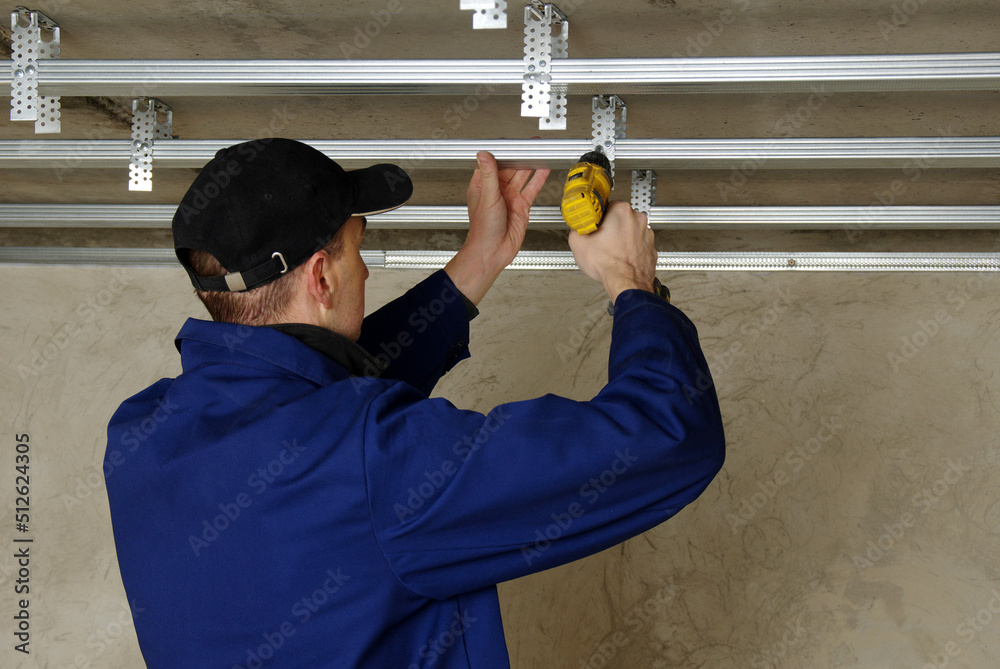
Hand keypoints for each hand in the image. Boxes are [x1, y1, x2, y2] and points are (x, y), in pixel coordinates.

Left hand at [444, 151, 549, 304]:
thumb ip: (488, 175)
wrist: (492, 252)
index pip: (493, 162)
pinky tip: (544, 168)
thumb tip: (483, 154)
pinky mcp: (522, 206)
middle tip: (530, 144)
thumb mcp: (486, 197)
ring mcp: (510, 198)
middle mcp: (497, 190)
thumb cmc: (483, 230)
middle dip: (520, 156)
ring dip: (530, 165)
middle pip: (511, 167)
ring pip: (523, 176)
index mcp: (482, 185)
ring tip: (539, 152)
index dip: (502, 152)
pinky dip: (538, 178)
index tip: (511, 143)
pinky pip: (532, 189)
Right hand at [568, 201, 656, 302]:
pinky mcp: (651, 247)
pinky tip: (621, 257)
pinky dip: (631, 249)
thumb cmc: (608, 264)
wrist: (626, 284)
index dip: (599, 217)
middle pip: (620, 218)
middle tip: (601, 240)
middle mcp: (638, 219)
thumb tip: (577, 226)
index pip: (607, 205)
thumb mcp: (578, 242)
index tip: (595, 224)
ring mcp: (647, 233)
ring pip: (631, 231)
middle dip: (611, 227)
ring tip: (611, 251)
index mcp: (621, 211)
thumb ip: (577, 227)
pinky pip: (638, 244)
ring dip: (622, 238)